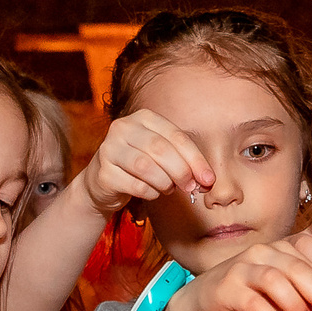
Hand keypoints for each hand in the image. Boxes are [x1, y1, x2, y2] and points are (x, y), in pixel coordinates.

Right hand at [78, 109, 213, 216]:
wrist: (104, 182)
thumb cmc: (140, 166)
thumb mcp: (162, 155)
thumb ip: (184, 162)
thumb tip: (207, 181)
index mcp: (143, 117)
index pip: (176, 135)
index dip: (195, 159)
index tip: (208, 179)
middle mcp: (123, 128)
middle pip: (160, 149)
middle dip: (181, 171)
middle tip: (190, 187)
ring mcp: (109, 149)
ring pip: (146, 167)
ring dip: (165, 182)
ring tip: (168, 188)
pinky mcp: (103, 173)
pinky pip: (135, 185)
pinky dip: (151, 193)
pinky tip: (152, 193)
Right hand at [175, 228, 311, 310]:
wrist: (204, 301)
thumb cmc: (252, 295)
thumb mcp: (286, 292)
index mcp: (284, 246)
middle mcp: (266, 250)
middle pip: (299, 266)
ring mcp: (244, 266)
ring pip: (277, 279)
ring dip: (298, 304)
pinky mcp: (228, 286)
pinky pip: (254, 301)